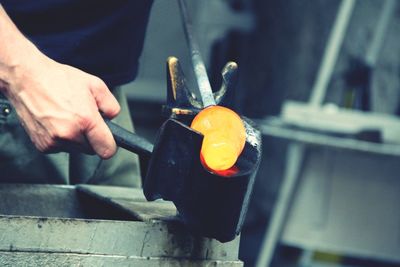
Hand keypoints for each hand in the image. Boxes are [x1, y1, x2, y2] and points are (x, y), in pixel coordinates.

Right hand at [2, 49, 119, 158]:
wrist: (26, 79)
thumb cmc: (58, 79)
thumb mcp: (95, 85)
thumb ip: (111, 105)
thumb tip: (113, 118)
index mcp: (85, 120)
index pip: (107, 150)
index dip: (110, 145)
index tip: (108, 140)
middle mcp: (69, 134)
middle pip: (91, 149)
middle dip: (91, 137)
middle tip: (83, 119)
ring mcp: (54, 141)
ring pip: (76, 149)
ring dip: (76, 138)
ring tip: (68, 117)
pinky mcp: (43, 146)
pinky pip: (61, 148)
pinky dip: (62, 139)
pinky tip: (57, 122)